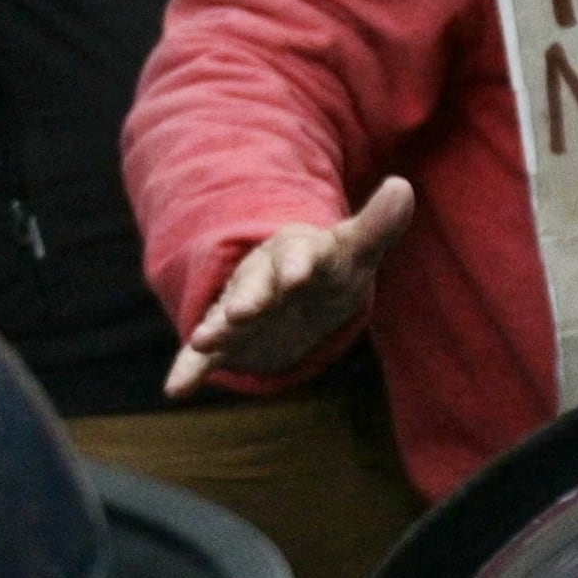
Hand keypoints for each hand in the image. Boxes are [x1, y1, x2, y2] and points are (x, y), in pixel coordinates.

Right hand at [164, 175, 411, 394]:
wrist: (296, 289)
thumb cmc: (331, 269)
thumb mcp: (355, 252)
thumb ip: (379, 226)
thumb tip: (402, 187)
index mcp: (295, 252)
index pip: (299, 253)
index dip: (299, 264)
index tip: (300, 276)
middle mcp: (262, 277)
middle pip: (254, 284)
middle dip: (249, 297)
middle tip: (242, 312)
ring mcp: (240, 308)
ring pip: (225, 317)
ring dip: (215, 328)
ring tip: (204, 340)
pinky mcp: (226, 340)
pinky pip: (203, 355)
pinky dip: (189, 370)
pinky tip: (176, 389)